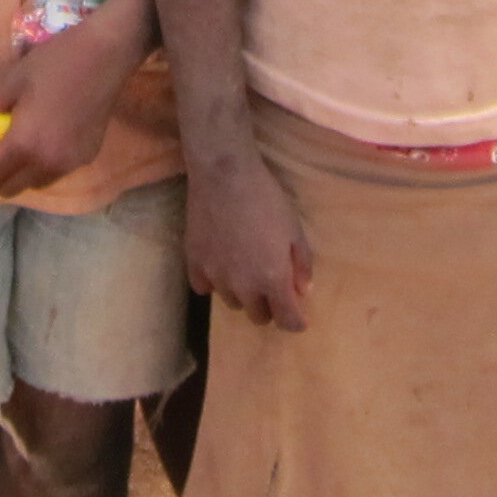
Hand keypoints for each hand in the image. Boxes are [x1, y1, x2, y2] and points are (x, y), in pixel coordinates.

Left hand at [0, 23, 132, 194]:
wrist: (105, 55)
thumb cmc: (54, 62)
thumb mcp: (9, 81)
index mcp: (25, 144)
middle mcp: (48, 163)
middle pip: (8, 188)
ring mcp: (71, 164)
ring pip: (32, 183)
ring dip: (17, 172)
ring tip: (17, 142)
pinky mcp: (87, 158)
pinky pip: (55, 172)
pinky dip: (41, 164)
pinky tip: (44, 136)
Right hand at [187, 156, 312, 330]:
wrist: (225, 173)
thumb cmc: (266, 198)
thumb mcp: (294, 228)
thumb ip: (302, 265)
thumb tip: (303, 292)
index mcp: (272, 279)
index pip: (287, 321)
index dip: (295, 322)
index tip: (298, 318)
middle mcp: (243, 286)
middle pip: (258, 316)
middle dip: (268, 306)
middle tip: (271, 285)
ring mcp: (215, 276)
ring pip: (232, 302)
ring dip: (242, 293)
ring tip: (245, 268)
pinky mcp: (194, 263)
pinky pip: (205, 288)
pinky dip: (214, 282)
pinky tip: (220, 264)